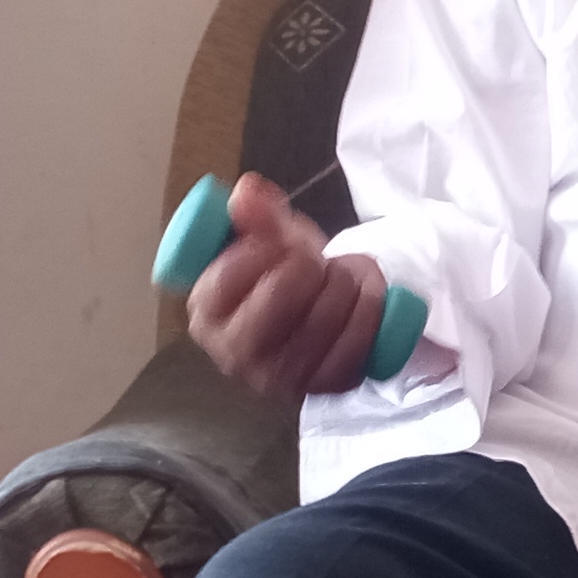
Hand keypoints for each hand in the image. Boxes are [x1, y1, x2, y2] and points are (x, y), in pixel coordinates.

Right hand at [184, 172, 392, 398]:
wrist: (317, 312)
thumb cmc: (281, 273)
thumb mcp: (267, 238)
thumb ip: (256, 214)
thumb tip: (248, 192)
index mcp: (207, 314)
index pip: (230, 276)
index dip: (264, 247)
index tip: (279, 242)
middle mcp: (236, 355)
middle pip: (281, 294)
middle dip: (308, 264)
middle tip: (315, 260)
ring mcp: (282, 378)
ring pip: (327, 314)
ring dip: (347, 280)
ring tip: (344, 273)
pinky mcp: (326, 386)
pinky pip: (359, 340)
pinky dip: (371, 308)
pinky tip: (364, 295)